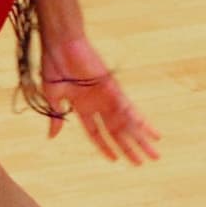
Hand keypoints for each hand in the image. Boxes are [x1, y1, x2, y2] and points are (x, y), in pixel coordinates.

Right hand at [39, 31, 159, 161]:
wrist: (61, 44)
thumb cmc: (54, 65)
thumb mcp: (52, 97)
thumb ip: (56, 117)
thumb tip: (51, 137)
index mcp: (82, 107)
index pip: (98, 133)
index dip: (106, 147)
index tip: (115, 160)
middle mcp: (98, 104)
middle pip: (118, 133)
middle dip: (130, 148)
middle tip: (142, 163)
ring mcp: (107, 97)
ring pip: (127, 124)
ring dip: (140, 140)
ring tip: (154, 154)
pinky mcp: (113, 88)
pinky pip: (129, 108)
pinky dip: (139, 120)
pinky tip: (149, 131)